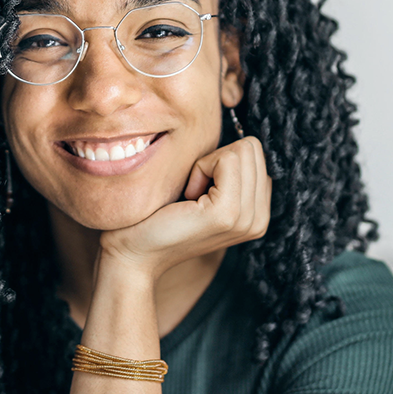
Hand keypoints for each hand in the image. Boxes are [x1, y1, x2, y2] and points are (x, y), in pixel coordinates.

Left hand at [98, 136, 271, 279]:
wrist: (133, 253)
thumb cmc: (157, 218)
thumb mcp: (202, 193)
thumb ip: (227, 174)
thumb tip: (237, 140)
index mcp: (257, 214)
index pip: (256, 156)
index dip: (220, 161)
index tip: (197, 189)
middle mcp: (259, 219)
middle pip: (252, 149)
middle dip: (216, 160)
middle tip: (192, 191)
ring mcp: (246, 218)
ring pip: (242, 151)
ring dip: (207, 164)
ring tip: (189, 196)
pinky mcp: (227, 213)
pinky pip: (227, 159)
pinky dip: (201, 168)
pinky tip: (186, 196)